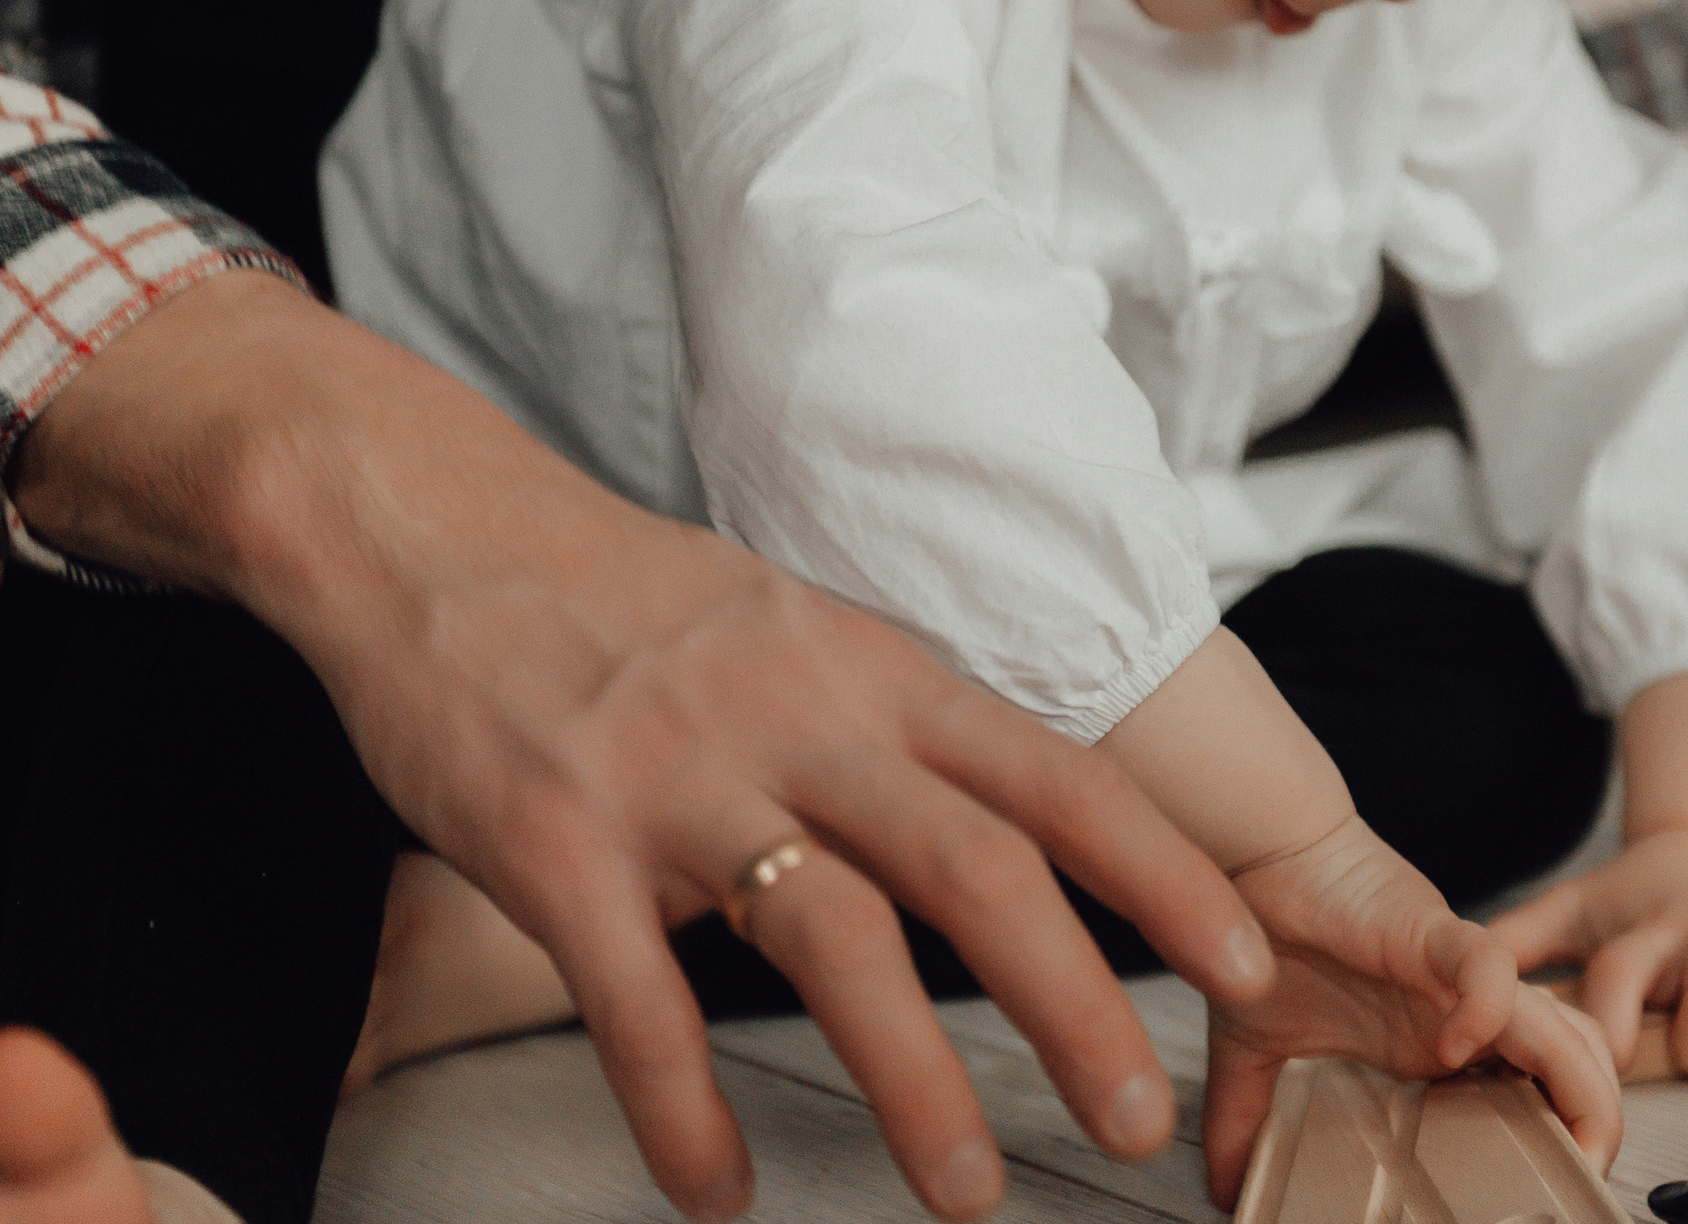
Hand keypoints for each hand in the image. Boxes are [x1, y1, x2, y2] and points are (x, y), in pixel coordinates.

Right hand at [12, 273, 1276, 1222]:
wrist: (442, 531)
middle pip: (975, 867)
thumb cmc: (632, 599)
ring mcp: (677, 782)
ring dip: (913, 1079)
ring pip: (830, 940)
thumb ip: (894, 728)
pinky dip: (681, 1111)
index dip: (1163, 875)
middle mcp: (797, 721)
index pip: (1055, 777)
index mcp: (872, 672)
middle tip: (1140, 1119)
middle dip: (1076, 1002)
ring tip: (964, 1192)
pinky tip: (714, 1189)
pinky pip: (635, 1000)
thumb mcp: (799, 629)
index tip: (1245, 965)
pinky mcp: (555, 843)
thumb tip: (1005, 832)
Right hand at [1200, 816, 1620, 1206]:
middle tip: (1584, 1177)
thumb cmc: (1273, 937)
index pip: (1537, 1088)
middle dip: (1597, 1119)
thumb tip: (1223, 1190)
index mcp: (1439, 1044)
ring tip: (1566, 1136)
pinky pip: (1489, 970)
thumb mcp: (1257, 1056)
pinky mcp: (1433, 935)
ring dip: (1579, 1080)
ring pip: (1560, 1023)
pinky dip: (1489, 1008)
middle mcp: (1466, 1013)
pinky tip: (1457, 1046)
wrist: (1259, 855)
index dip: (1563, 1134)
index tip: (1554, 1191)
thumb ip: (1246, 1122)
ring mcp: (1458, 976)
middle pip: (1576, 1060)